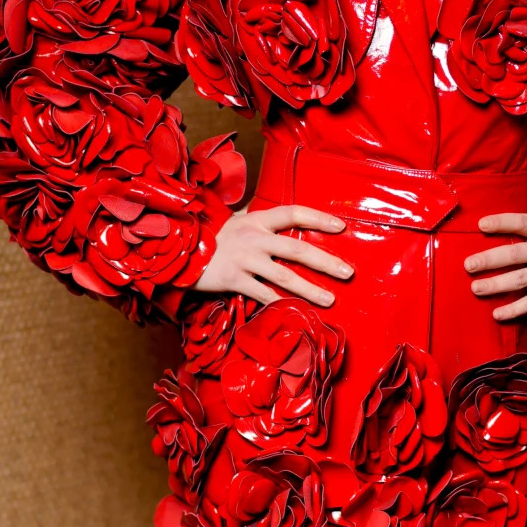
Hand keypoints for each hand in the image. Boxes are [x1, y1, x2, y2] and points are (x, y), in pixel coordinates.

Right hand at [194, 203, 353, 307]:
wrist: (178, 250)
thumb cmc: (213, 236)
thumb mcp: (236, 220)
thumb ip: (259, 219)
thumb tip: (284, 216)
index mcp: (257, 220)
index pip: (294, 213)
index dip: (318, 218)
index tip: (341, 227)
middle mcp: (254, 238)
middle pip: (297, 249)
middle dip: (326, 261)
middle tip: (348, 272)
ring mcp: (244, 260)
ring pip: (284, 276)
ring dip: (310, 289)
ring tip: (331, 299)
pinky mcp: (233, 280)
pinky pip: (262, 295)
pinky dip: (280, 305)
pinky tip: (296, 313)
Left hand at [464, 200, 526, 320]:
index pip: (522, 222)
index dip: (501, 222)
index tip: (481, 224)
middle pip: (515, 254)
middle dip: (489, 259)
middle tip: (468, 265)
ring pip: (520, 279)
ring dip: (496, 284)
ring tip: (475, 288)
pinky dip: (515, 309)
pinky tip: (497, 314)